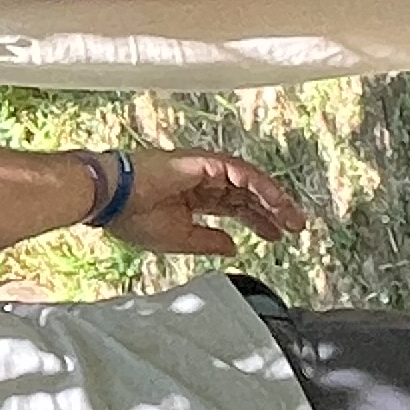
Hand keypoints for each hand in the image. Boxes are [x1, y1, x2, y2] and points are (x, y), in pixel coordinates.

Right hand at [107, 148, 308, 256]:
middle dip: (272, 211)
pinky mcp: (206, 162)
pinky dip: (262, 186)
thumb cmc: (135, 219)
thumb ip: (208, 242)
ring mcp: (206, 170)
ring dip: (274, 200)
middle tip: (295, 228)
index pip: (234, 207)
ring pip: (249, 182)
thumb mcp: (179, 240)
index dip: (257, 221)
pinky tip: (276, 203)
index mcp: (193, 200)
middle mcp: (203, 182)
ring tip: (293, 219)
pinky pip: (242, 173)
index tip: (276, 236)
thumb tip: (234, 246)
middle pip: (247, 194)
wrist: (113, 200)